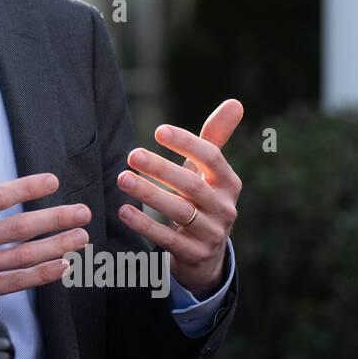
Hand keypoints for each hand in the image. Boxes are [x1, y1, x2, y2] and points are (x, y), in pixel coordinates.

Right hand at [0, 139, 91, 329]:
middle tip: (82, 211)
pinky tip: (60, 266)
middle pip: (17, 228)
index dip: (26, 187)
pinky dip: (39, 276)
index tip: (51, 180)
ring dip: (56, 247)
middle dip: (55, 218)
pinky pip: (12, 284)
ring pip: (21, 258)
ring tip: (81, 237)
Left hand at [114, 98, 243, 300]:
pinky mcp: (193, 255)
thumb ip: (215, 138)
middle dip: (161, 169)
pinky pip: (167, 239)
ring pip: (179, 212)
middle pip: (192, 185)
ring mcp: (211, 234)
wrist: (207, 256)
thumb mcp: (209, 173)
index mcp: (229, 183)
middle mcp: (225, 208)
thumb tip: (235, 102)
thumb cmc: (202, 200)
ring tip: (122, 178)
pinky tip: (123, 210)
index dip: (187, 143)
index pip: (212, 158)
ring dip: (149, 194)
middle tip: (132, 154)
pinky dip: (144, 225)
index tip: (158, 131)